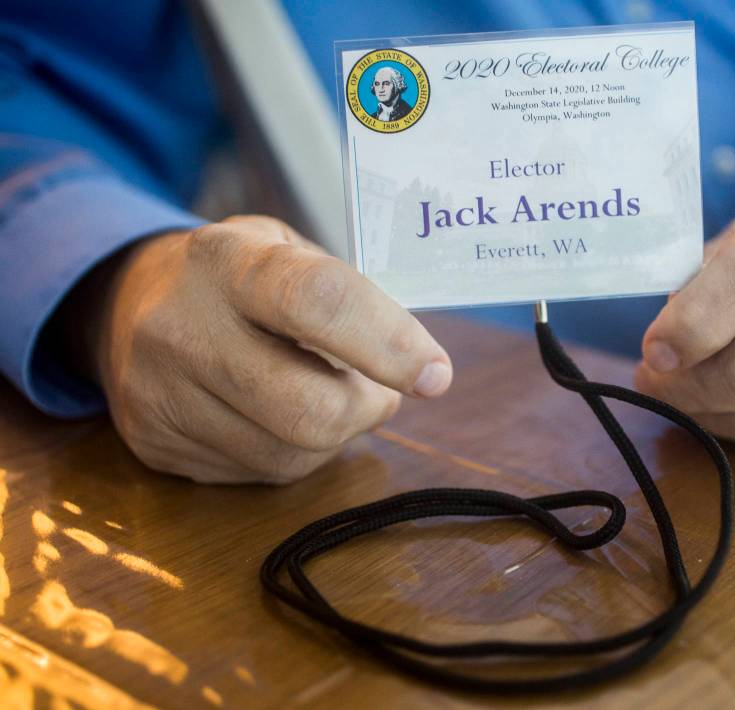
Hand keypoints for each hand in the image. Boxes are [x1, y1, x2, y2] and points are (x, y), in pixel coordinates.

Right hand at [74, 215, 451, 483]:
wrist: (124, 304)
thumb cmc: (238, 276)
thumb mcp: (288, 250)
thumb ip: (350, 296)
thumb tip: (415, 365)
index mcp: (228, 261)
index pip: (320, 302)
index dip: (390, 342)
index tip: (435, 373)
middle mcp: (181, 327)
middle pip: (310, 409)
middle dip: (368, 408)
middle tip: (380, 387)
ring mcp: (159, 394)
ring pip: (291, 455)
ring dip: (336, 434)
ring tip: (321, 390)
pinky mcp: (154, 445)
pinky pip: (260, 474)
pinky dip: (294, 451)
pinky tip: (276, 414)